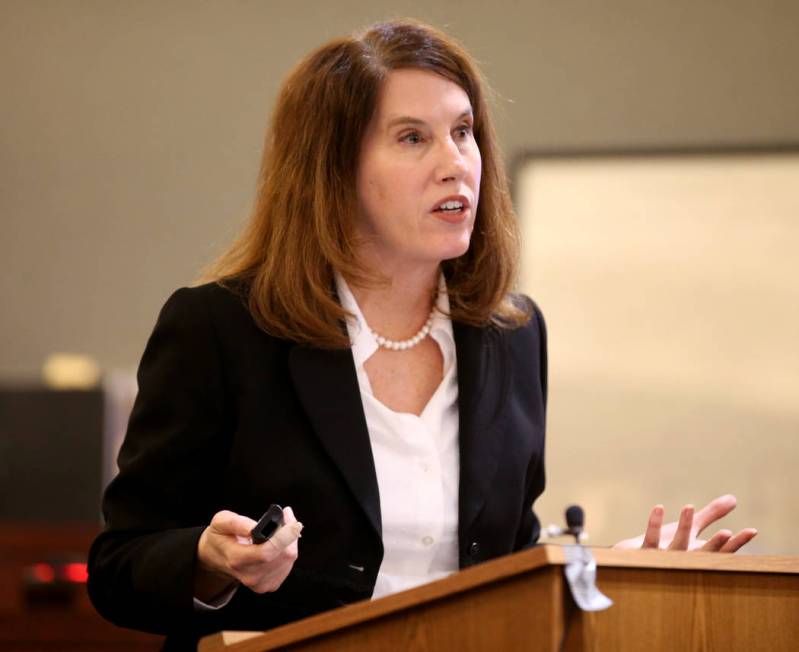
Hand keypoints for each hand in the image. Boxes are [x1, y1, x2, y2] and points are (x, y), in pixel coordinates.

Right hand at [195, 506, 300, 599]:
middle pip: (283, 556)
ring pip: (289, 559)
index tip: (294, 523)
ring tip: (283, 526)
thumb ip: (238, 523)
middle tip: (287, 515)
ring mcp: (260, 583)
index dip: (283, 538)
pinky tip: (281, 541)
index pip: (265, 553)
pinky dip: (288, 549)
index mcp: (236, 559)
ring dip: (291, 540)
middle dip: (289, 533)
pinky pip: (288, 564)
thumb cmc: (221, 536)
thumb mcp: (221, 522)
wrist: (217, 557)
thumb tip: (256, 527)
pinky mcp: (270, 585)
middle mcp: (249, 576)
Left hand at [613, 494, 756, 551]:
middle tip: (726, 532)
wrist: (634, 561)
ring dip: (684, 527)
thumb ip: (711, 515)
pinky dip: (654, 524)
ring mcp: (665, 558)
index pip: (722, 551)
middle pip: (703, 554)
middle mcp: (684, 560)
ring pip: (677, 545)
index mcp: (698, 555)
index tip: (752, 530)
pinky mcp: (645, 554)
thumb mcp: (691, 528)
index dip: (737, 542)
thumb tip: (734, 498)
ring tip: (689, 506)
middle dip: (714, 544)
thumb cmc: (667, 544)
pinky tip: (659, 507)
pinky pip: (651, 539)